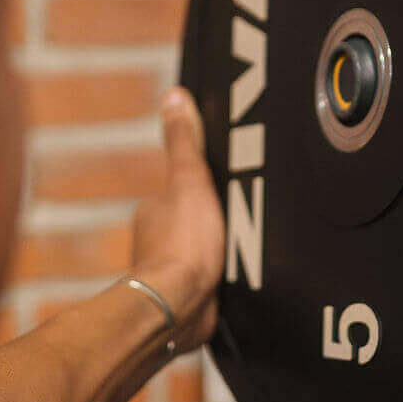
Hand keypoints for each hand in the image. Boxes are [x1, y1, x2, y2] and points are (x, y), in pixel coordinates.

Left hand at [128, 87, 222, 353]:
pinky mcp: (188, 298)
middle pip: (193, 221)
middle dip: (216, 222)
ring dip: (218, 252)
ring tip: (246, 250)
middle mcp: (157, 239)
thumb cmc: (183, 244)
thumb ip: (184, 142)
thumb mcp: (190, 180)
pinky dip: (221, 279)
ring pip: (200, 253)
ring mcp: (171, 270)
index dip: (206, 188)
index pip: (183, 189)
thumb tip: (174, 96)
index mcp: (156, 209)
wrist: (180, 305)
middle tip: (244, 220)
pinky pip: (209, 282)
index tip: (228, 189)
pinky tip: (237, 280)